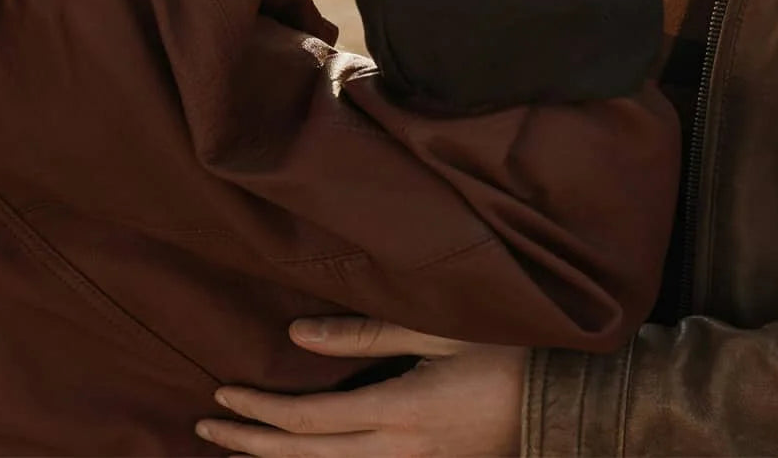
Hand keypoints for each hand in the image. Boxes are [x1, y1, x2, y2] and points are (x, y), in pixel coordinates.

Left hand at [195, 316, 526, 456]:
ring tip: (235, 454)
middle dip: (251, 446)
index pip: (308, 422)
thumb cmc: (510, 354)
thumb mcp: (438, 332)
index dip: (258, 413)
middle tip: (205, 430)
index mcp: (401, 414)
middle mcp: (402, 454)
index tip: (222, 395)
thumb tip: (297, 337)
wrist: (572, 403)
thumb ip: (366, 335)